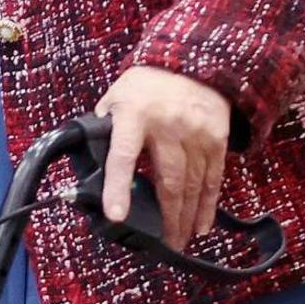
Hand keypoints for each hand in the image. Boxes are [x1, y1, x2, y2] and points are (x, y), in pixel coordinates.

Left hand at [98, 65, 231, 244]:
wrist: (191, 60)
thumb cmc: (145, 87)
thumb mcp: (115, 100)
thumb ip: (105, 132)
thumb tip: (88, 167)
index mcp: (134, 116)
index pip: (123, 156)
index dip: (118, 187)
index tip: (116, 216)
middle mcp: (168, 126)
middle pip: (168, 181)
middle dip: (167, 218)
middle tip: (165, 244)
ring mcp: (196, 133)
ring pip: (192, 185)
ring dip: (188, 217)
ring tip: (182, 240)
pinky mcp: (216, 138)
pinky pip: (213, 178)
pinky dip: (208, 204)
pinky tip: (202, 224)